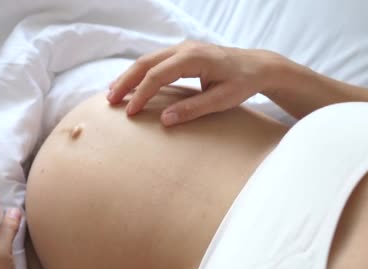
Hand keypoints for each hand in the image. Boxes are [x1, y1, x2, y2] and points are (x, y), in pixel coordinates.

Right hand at [107, 40, 282, 125]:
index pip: (157, 75)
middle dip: (125, 82)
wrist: (257, 66)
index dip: (141, 94)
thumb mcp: (221, 100)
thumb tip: (164, 120)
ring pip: (146, 60)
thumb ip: (193, 110)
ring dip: (128, 77)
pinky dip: (139, 73)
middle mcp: (184, 48)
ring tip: (112, 94)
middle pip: (145, 63)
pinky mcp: (182, 53)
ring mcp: (182, 48)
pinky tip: (129, 85)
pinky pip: (154, 61)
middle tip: (109, 101)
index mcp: (194, 57)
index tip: (129, 113)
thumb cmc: (242, 83)